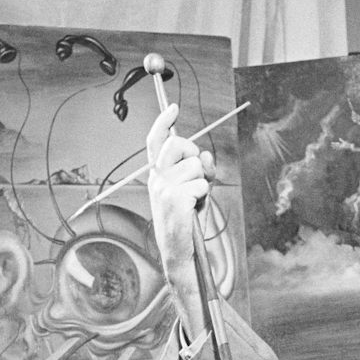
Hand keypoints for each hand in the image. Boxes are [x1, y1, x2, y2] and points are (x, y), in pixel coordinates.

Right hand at [145, 98, 210, 339]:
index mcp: (156, 174)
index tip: (174, 107)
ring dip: (203, 184)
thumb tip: (205, 155)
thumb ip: (197, 168)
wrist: (178, 251)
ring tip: (194, 202)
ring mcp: (163, 188)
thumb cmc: (185, 220)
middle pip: (180, 145)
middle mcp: (155, 178)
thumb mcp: (191, 189)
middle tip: (197, 176)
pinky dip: (204, 197)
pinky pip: (202, 184)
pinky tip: (194, 211)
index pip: (155, 141)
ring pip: (196, 167)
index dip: (163, 121)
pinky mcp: (175, 198)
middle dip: (194, 155)